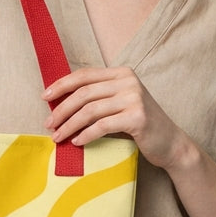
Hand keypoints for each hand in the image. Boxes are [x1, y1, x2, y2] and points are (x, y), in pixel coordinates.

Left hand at [42, 66, 190, 170]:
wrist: (170, 143)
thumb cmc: (140, 125)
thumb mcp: (120, 103)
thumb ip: (99, 96)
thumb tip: (61, 100)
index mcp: (122, 73)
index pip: (85, 75)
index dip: (62, 85)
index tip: (45, 97)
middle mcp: (128, 81)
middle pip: (84, 93)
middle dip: (62, 109)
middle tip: (49, 124)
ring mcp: (134, 98)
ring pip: (90, 110)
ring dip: (70, 125)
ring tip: (58, 137)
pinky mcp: (137, 117)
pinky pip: (102, 126)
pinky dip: (86, 135)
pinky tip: (77, 142)